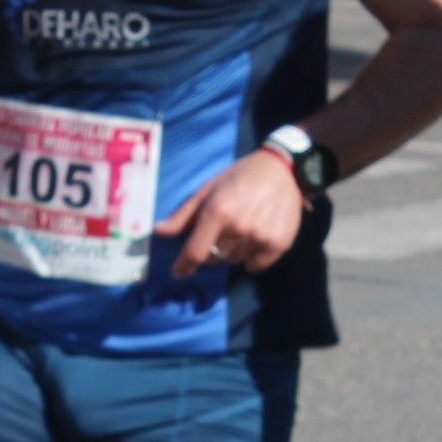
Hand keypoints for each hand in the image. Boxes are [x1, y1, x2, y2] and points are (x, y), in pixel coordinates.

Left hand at [158, 153, 307, 276]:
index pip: (195, 251)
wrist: (282, 169)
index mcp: (218, 211)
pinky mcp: (279, 243)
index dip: (184, 266)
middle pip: (215, 258)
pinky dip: (253, 257)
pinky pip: (256, 265)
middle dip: (213, 249)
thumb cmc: (240, 176)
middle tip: (222, 230)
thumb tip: (159, 231)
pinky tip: (257, 237)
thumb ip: (184, 214)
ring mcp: (260, 237)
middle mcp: (239, 227)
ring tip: (243, 228)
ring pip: (235, 261)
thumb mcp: (209, 189)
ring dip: (234, 251)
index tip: (179, 271)